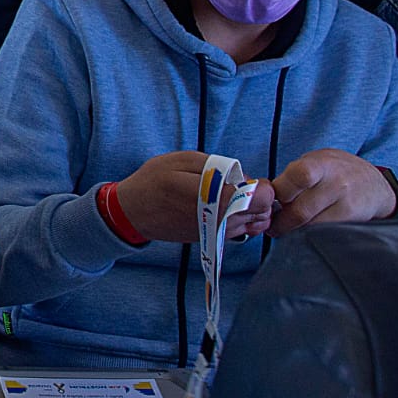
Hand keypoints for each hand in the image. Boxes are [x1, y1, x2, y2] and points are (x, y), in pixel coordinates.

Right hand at [114, 152, 275, 243]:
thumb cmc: (154, 181)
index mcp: (210, 195)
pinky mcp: (212, 238)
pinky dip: (245, 219)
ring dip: (255, 210)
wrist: (133, 212)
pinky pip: (242, 231)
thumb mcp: (182, 160)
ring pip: (254, 224)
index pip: (255, 199)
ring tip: (239, 196)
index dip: (263, 189)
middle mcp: (217, 218)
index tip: (255, 181)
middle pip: (260, 213)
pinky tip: (233, 207)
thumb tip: (245, 179)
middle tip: (250, 187)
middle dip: (262, 199)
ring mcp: (215, 231)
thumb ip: (218, 166)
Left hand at [269, 150, 396, 235]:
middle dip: (280, 222)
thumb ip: (292, 177)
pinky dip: (307, 235)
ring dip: (291, 231)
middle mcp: (336, 183)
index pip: (298, 176)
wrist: (375, 186)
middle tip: (272, 225)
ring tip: (287, 227)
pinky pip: (321, 233)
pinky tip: (305, 231)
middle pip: (299, 210)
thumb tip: (265, 196)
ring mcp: (345, 204)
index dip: (278, 192)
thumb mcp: (316, 162)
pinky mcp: (350, 222)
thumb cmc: (336, 172)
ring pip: (308, 226)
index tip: (270, 201)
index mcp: (321, 164)